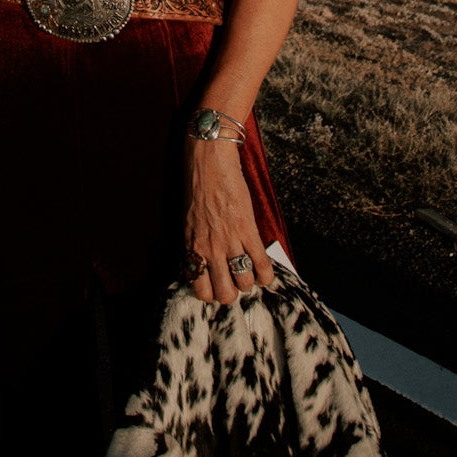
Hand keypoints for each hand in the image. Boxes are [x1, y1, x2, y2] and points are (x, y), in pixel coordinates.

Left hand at [181, 135, 276, 304]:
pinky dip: (266, 274)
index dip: (211, 294)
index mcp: (192, 247)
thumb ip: (197, 246)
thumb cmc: (197, 189)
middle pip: (225, 293)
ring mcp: (229, 240)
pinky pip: (261, 264)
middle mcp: (209, 248)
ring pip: (244, 282)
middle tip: (235, 282)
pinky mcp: (247, 230)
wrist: (209, 163)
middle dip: (232, 292)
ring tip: (250, 272)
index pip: (200, 289)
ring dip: (250, 282)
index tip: (217, 286)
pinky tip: (265, 272)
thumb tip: (207, 266)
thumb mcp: (189, 222)